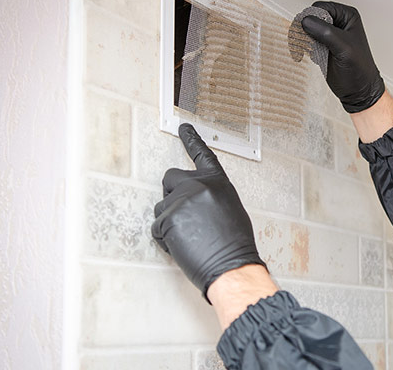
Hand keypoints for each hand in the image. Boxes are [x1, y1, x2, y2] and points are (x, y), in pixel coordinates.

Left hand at [151, 124, 265, 301]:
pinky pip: (157, 226)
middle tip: (181, 215)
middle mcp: (199, 186)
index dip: (191, 140)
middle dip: (171, 194)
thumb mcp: (230, 210)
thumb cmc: (235, 245)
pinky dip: (165, 238)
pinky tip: (182, 245)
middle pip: (170, 179)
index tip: (184, 127)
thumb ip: (211, 197)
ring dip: (169, 221)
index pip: (202, 155)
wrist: (233, 266)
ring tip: (188, 237)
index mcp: (218, 183)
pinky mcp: (168, 218)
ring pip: (161, 206)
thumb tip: (196, 201)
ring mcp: (182, 200)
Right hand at [301, 1, 385, 112]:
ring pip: (308, 29)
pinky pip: (307, 41)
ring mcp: (330, 35)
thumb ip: (325, 32)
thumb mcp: (343, 48)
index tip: (311, 31)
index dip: (314, 18)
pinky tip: (314, 56)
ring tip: (313, 50)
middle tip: (311, 42)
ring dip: (305, 39)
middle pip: (312, 17)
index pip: (322, 7)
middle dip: (308, 29)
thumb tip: (307, 21)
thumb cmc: (359, 70)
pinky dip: (306, 48)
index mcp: (347, 17)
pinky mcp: (323, 46)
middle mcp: (338, 23)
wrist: (358, 91)